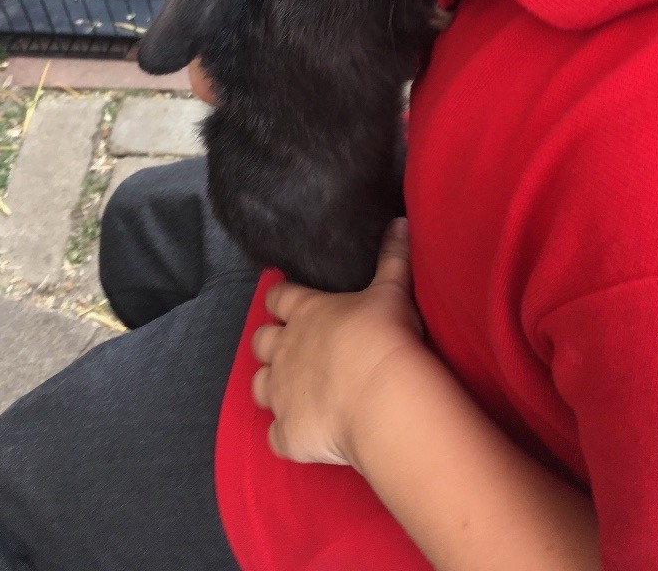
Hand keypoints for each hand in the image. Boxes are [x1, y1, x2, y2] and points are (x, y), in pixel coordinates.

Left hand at [251, 217, 423, 468]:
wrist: (381, 395)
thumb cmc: (384, 336)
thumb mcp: (391, 290)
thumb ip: (392, 257)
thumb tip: (399, 221)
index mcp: (305, 312)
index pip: (278, 296)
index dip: (281, 298)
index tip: (287, 299)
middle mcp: (284, 350)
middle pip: (260, 341)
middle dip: (270, 343)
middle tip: (291, 347)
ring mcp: (281, 393)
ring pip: (258, 387)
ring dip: (271, 387)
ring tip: (292, 390)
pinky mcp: (288, 432)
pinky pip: (274, 436)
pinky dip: (285, 434)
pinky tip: (302, 434)